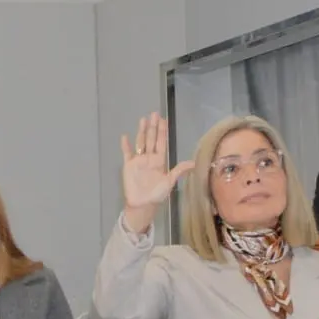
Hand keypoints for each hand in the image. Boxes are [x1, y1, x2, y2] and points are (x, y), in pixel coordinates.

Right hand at [120, 115, 195, 234]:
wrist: (143, 204)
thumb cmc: (157, 194)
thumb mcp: (169, 182)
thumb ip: (179, 171)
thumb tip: (193, 163)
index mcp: (160, 160)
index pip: (162, 142)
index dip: (162, 131)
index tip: (163, 120)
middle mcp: (150, 158)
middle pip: (151, 139)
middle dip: (153, 127)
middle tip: (154, 113)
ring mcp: (139, 161)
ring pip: (141, 142)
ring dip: (141, 131)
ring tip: (142, 120)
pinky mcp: (129, 165)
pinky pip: (127, 153)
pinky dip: (125, 145)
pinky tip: (125, 136)